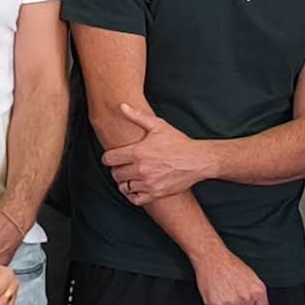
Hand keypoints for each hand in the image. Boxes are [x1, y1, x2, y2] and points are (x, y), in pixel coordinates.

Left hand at [104, 122, 222, 205]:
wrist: (197, 160)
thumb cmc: (178, 142)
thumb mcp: (158, 125)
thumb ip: (137, 116)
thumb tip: (121, 105)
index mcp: (138, 152)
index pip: (109, 159)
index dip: (108, 158)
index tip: (112, 157)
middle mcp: (141, 169)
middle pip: (115, 174)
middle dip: (117, 169)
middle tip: (124, 166)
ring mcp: (148, 183)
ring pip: (124, 187)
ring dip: (125, 182)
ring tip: (130, 176)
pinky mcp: (155, 194)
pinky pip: (135, 198)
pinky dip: (133, 194)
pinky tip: (137, 187)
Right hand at [191, 247, 272, 304]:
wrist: (213, 258)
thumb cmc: (232, 266)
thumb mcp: (253, 280)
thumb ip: (263, 301)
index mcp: (257, 292)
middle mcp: (245, 298)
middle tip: (235, 304)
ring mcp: (230, 302)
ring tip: (225, 301)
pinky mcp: (215, 304)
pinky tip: (217, 302)